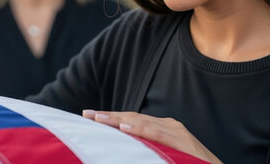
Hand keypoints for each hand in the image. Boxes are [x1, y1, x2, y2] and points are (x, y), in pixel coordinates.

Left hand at [82, 110, 221, 163]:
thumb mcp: (164, 155)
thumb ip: (146, 150)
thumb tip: (122, 151)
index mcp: (162, 129)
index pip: (131, 120)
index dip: (110, 118)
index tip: (88, 117)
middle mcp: (168, 126)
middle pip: (133, 118)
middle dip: (108, 116)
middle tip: (86, 114)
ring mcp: (176, 131)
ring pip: (142, 122)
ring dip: (118, 119)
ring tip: (99, 119)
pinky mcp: (183, 141)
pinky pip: (158, 133)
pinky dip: (140, 129)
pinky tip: (125, 127)